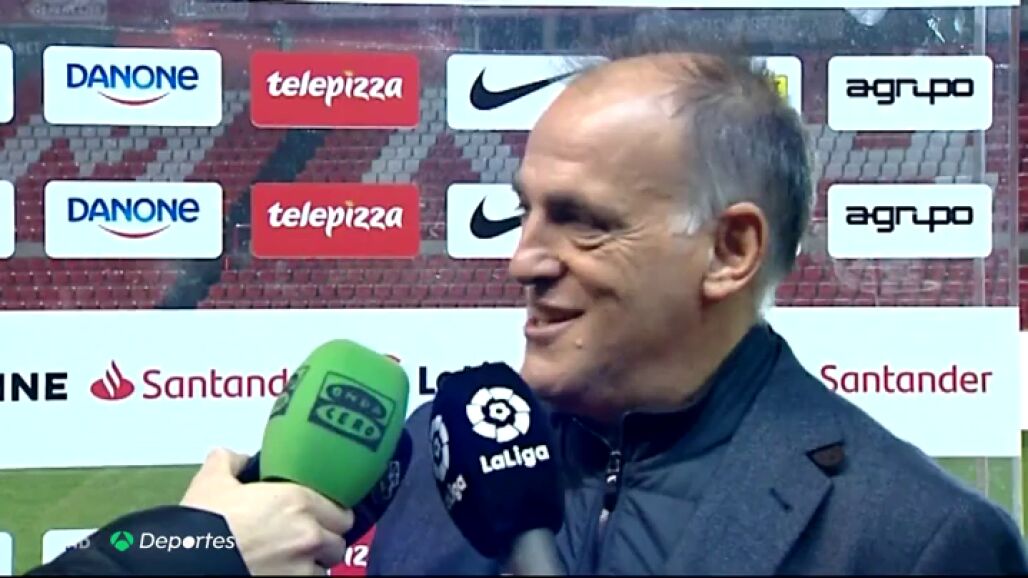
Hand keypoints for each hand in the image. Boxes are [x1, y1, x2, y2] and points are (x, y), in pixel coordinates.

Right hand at [180, 448, 353, 574]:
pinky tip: (282, 572)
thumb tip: (238, 458)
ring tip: (292, 559)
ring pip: (325, 567)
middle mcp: (309, 534)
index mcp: (298, 501)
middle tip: (305, 540)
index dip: (329, 514)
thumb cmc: (202, 525)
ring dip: (313, 563)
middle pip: (337, 540)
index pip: (340, 511)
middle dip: (324, 540)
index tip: (318, 517)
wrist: (186, 562)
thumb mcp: (212, 481)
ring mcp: (302, 566)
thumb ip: (230, 461)